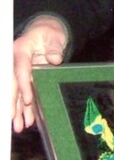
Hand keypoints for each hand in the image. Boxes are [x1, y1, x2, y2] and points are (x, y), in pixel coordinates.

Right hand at [12, 16, 67, 132]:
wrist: (46, 32)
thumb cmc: (49, 33)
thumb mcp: (54, 36)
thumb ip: (54, 47)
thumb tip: (54, 59)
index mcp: (20, 51)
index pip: (20, 70)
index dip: (24, 85)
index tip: (29, 99)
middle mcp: (16, 63)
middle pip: (13, 86)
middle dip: (14, 105)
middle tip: (14, 122)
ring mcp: (19, 72)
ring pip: (16, 93)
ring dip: (18, 111)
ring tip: (19, 127)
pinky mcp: (25, 78)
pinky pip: (24, 94)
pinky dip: (26, 108)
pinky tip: (27, 120)